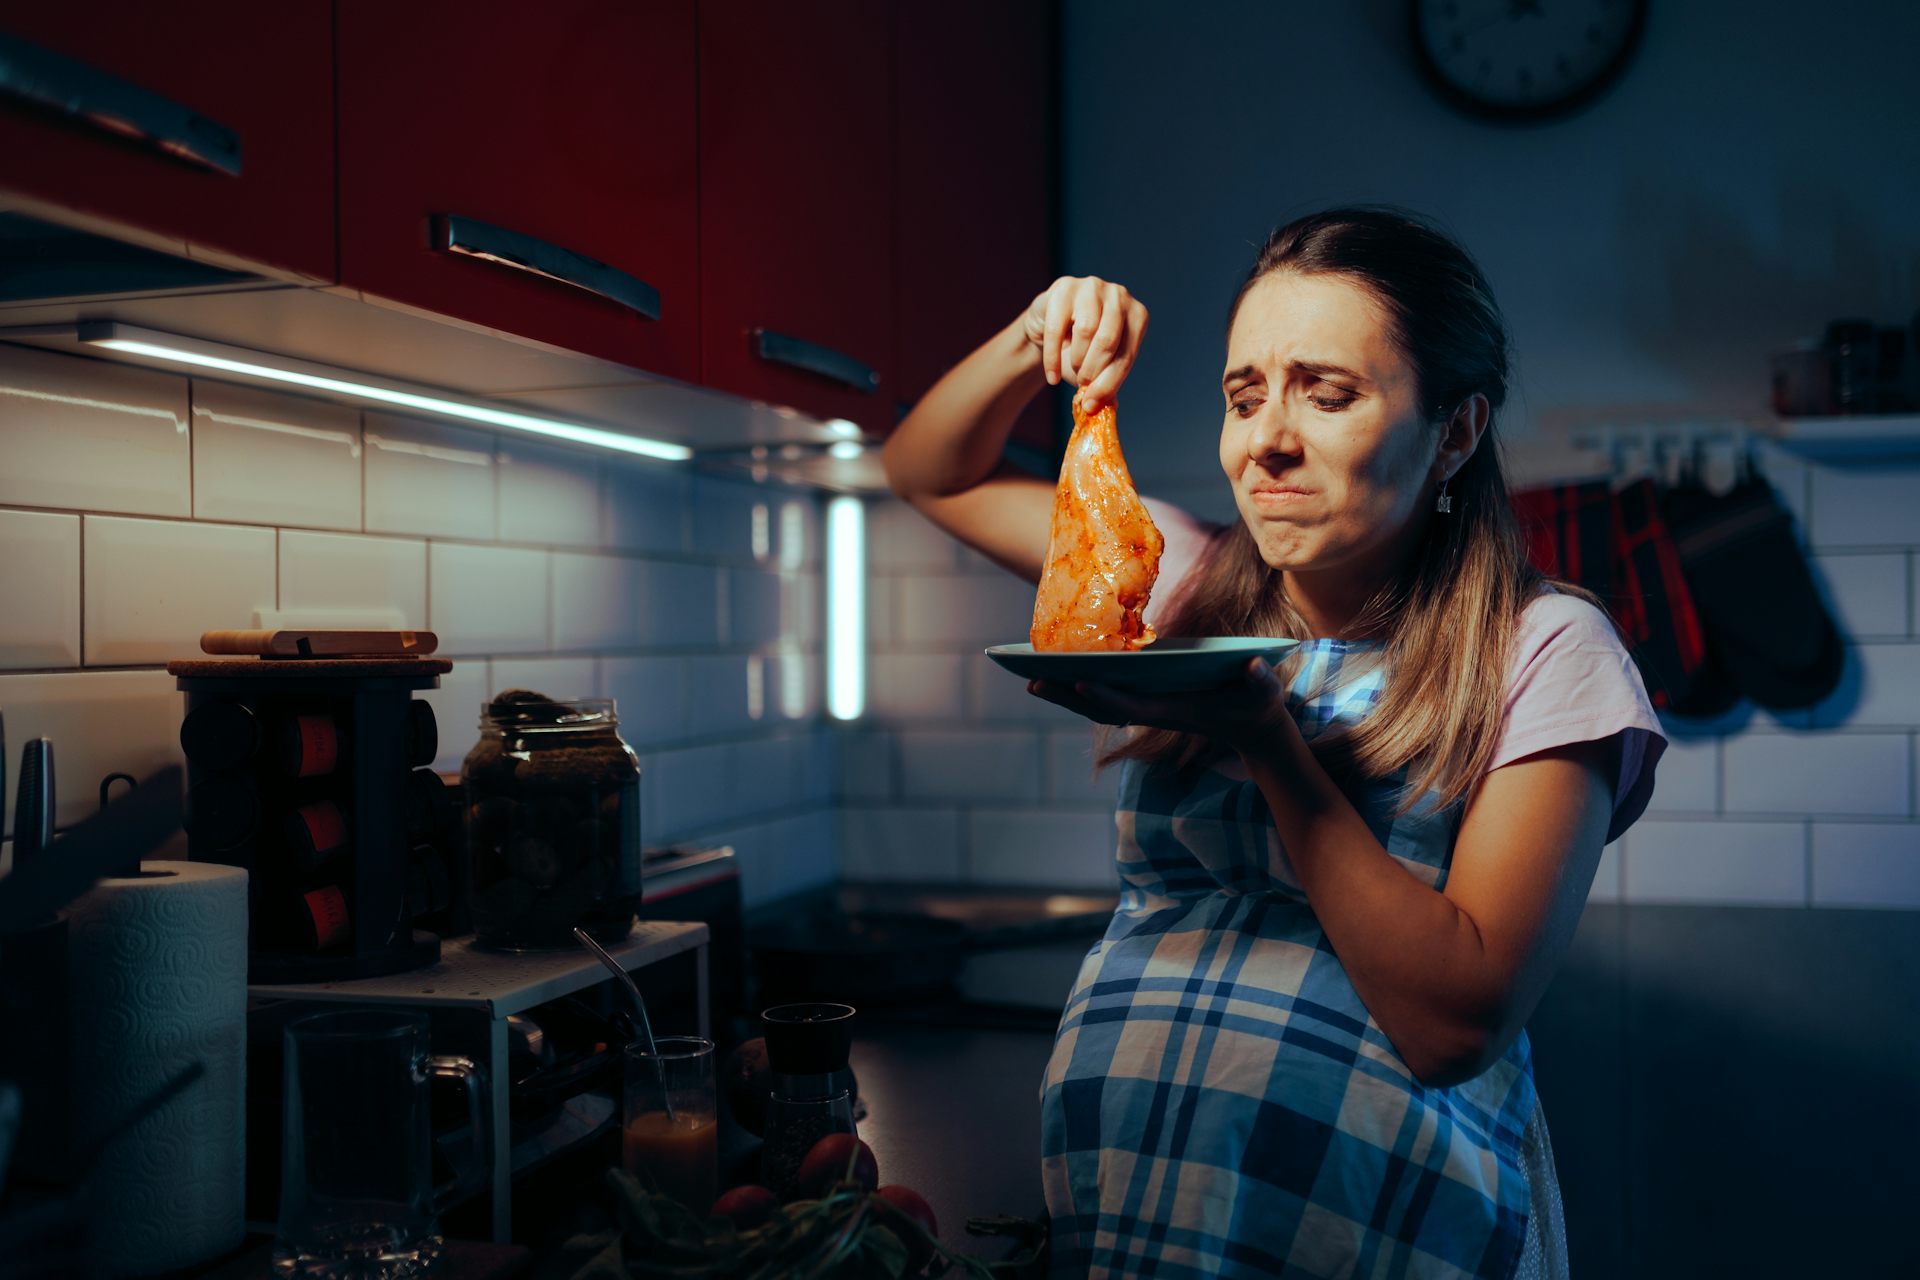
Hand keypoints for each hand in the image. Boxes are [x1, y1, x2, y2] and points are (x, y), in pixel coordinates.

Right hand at [1020, 276, 1148, 408]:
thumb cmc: (1080, 348)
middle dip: (1092, 371)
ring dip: (1076, 360)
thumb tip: (1109, 408)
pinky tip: (1052, 376)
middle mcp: (1119, 296)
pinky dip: (1052, 359)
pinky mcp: (1065, 287)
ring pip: (1086, 331)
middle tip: (1082, 386)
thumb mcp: (1099, 366)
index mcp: (1137, 316)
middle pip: (1108, 341)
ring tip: (1072, 370)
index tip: (1091, 404)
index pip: (1127, 355)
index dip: (1109, 383)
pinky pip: (1057, 329)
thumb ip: (1106, 385)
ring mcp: (1092, 286)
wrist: (1050, 326)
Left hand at [1027, 658, 1292, 754]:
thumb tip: (1254, 668)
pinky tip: (1059, 673)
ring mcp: (1147, 707)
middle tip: (1030, 680)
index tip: (1078, 681)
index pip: (1132, 705)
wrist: (1253, 727)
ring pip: (1097, 704)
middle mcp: (1153, 711)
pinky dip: (1080, 687)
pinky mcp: (1147, 700)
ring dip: (1064, 693)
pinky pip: (1106, 695)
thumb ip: (1260, 682)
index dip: (1104, 694)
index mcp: (1174, 710)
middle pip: (1101, 707)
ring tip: (1030, 678)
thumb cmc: (1258, 707)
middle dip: (1066, 695)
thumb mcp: (1264, 693)